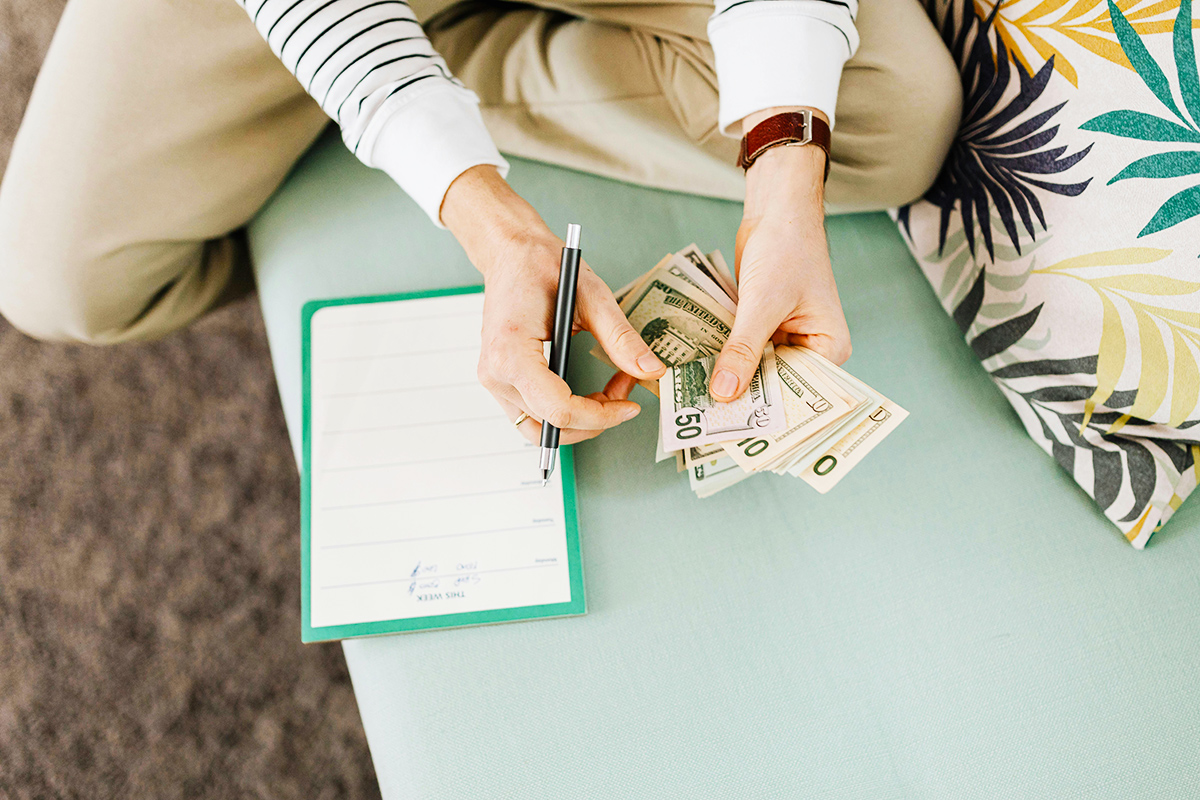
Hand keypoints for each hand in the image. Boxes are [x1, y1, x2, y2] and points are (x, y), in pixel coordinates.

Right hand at [441, 166, 665, 443]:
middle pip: (552, 426)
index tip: (630, 405)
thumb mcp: (591, 295)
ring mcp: (494, 381)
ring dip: (581, 421)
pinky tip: (587, 392)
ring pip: (541, 430)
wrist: (509, 253)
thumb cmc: (540, 266)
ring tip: (608, 393)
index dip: (601, 416)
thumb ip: (621, 337)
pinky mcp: (501, 381)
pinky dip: (565, 414)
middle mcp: (495, 374)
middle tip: (625, 390)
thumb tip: (651, 369)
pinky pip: (533, 416)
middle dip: (596, 417)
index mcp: (512, 352)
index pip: (559, 410)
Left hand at [709, 108, 850, 401]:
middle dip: (741, 402)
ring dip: (726, 384)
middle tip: (703, 428)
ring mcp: (785, 342)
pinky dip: (721, 362)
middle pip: (774, 390)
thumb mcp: (763, 302)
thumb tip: (723, 393)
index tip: (733, 434)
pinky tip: (693, 378)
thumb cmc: (787, 248)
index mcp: (829, 350)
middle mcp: (810, 351)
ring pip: (753, 374)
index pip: (800, 397)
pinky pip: (740, 355)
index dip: (767, 415)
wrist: (777, 209)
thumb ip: (743, 348)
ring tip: (692, 408)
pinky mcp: (761, 331)